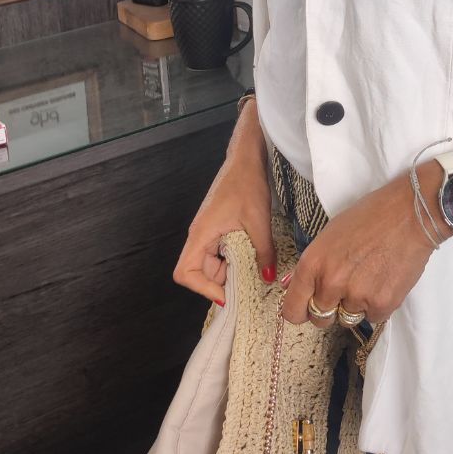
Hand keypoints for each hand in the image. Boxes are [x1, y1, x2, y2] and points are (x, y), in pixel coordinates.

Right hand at [173, 132, 273, 305]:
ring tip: (253, 274)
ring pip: (211, 264)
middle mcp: (199, 235)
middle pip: (199, 272)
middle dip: (221, 283)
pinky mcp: (217, 229)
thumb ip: (263, 251)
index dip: (202, 289)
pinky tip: (252, 260)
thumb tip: (268, 277)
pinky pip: (219, 253)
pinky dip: (234, 261)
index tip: (227, 294)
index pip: (185, 272)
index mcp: (201, 233)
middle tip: (247, 289)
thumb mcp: (259, 220)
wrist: (246, 159)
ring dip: (229, 272)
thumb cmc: (246, 183)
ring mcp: (207, 232)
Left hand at [282, 173, 437, 328]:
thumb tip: (291, 285)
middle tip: (344, 288)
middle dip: (329, 308)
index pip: (292, 310)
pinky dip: (377, 305)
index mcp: (313, 264)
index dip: (300, 310)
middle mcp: (331, 283)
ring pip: (347, 318)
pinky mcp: (382, 304)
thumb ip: (312, 265)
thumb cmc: (370, 216)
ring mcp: (357, 296)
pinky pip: (373, 317)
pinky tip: (384, 281)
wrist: (410, 214)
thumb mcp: (330, 234)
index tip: (307, 307)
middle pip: (319, 319)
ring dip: (354, 306)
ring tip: (368, 278)